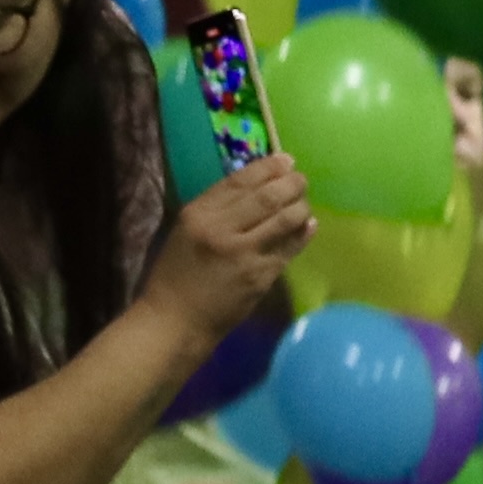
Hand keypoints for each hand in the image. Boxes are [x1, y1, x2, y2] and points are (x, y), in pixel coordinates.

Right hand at [152, 152, 311, 336]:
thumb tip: (259, 184)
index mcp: (199, 214)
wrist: (174, 322)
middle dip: (293, 183)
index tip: (286, 161)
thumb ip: (217, 208)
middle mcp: (222, 229)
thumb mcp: (186, 231)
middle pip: (269, 196)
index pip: (241, 180)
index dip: (269, 167)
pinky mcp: (261, 276)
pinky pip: (290, 247)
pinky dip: (303, 233)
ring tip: (303, 204)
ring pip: (287, 219)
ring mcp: (244, 253)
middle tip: (301, 181)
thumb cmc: (176, 275)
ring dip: (301, 206)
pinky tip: (308, 226)